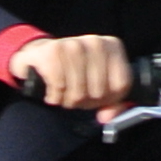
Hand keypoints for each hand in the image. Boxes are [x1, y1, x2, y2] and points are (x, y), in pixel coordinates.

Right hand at [12, 32, 134, 111]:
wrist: (40, 55)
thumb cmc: (74, 73)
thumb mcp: (98, 87)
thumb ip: (111, 105)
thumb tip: (108, 117)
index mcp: (113, 47)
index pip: (120, 86)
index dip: (107, 99)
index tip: (94, 97)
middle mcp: (96, 42)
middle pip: (99, 91)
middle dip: (85, 101)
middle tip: (74, 95)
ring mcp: (75, 44)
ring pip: (78, 91)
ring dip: (68, 100)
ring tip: (63, 94)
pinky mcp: (53, 50)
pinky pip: (59, 86)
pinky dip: (54, 96)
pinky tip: (52, 91)